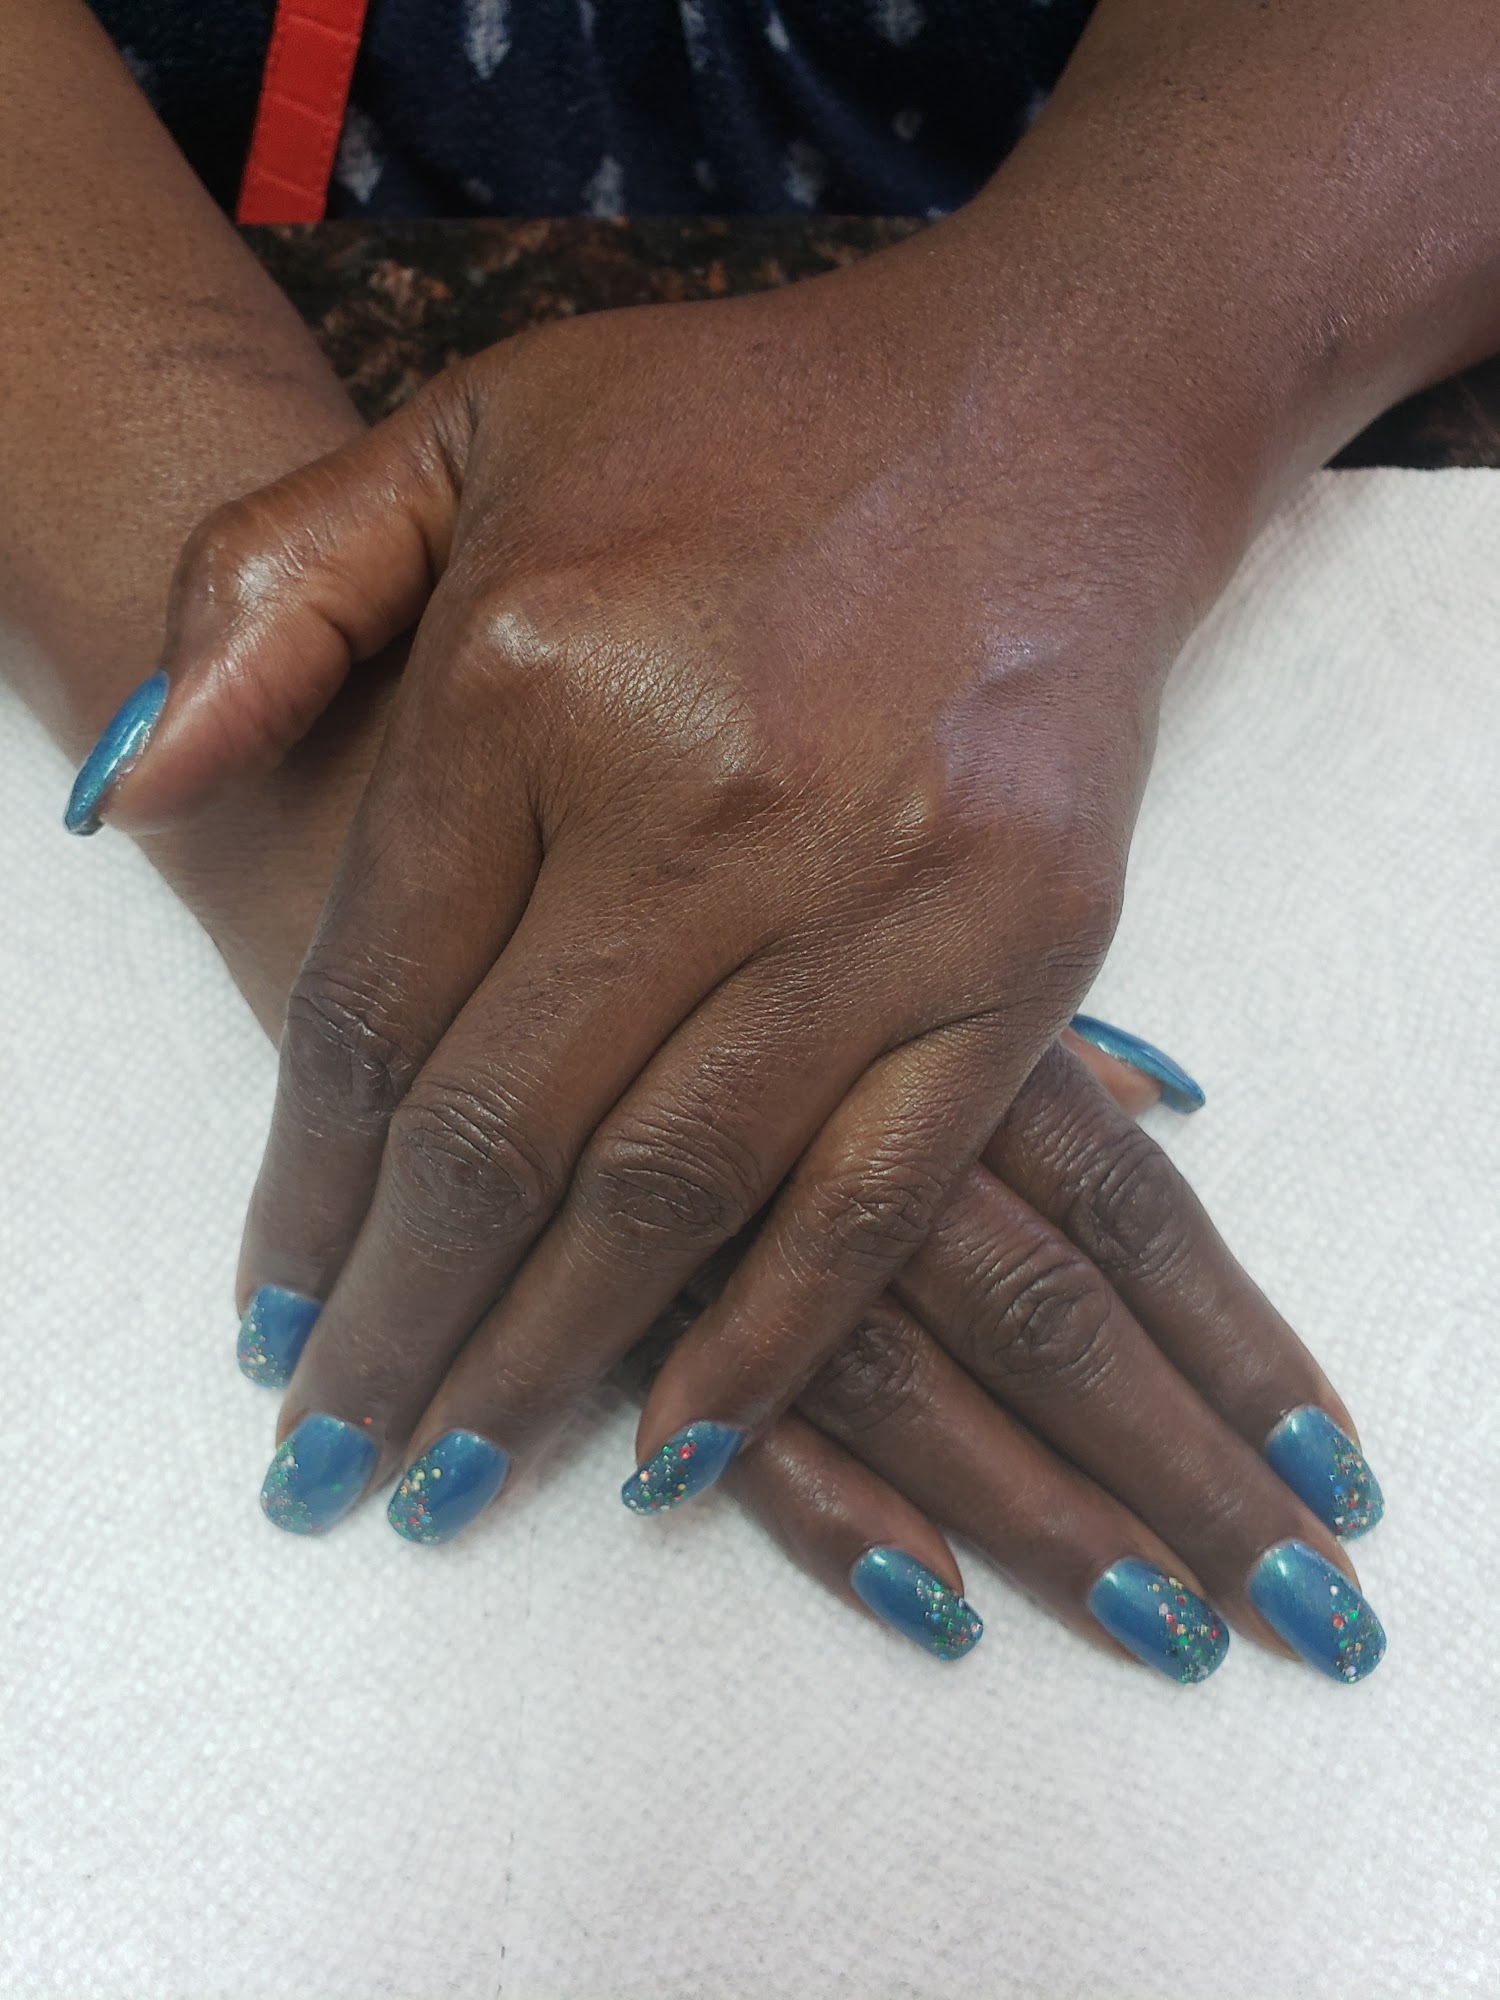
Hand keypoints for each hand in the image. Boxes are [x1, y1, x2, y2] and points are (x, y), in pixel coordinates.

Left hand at [98, 221, 1243, 1524]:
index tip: (267, 1321)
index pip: (371, 1001)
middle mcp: (697, 795)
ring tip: (454, 1477)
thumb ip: (270, 596)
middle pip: (496, 1134)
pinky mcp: (1021, 948)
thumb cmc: (746, 427)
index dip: (300, 1190)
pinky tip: (675, 1446)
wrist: (1054, 408)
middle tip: (331, 1465)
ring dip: (542, 1362)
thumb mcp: (471, 435)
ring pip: (664, 1194)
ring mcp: (876, 886)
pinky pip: (872, 1192)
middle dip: (396, 1326)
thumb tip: (128, 793)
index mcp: (530, 671)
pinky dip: (767, 1335)